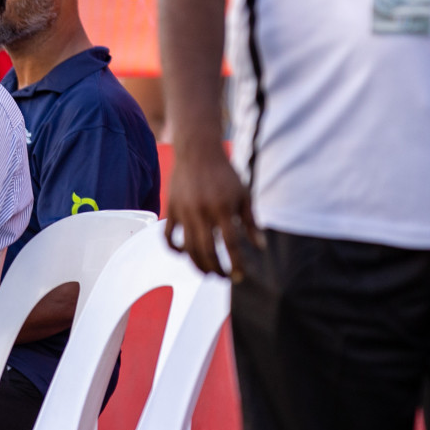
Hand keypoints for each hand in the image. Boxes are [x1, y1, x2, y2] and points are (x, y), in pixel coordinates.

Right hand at [163, 132, 261, 278]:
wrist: (198, 152)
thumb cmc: (224, 174)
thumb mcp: (243, 195)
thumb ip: (251, 222)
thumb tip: (260, 247)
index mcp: (223, 208)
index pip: (231, 244)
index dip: (236, 263)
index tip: (239, 276)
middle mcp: (202, 212)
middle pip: (208, 251)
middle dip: (216, 269)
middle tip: (223, 278)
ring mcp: (184, 212)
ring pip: (188, 248)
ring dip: (198, 265)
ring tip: (207, 272)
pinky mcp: (171, 210)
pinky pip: (169, 236)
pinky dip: (175, 249)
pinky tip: (185, 254)